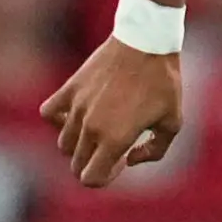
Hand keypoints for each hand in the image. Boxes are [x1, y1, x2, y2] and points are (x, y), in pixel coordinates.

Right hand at [43, 38, 182, 186]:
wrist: (146, 42)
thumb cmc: (163, 83)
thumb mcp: (173, 122)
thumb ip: (155, 151)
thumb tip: (128, 160)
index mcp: (115, 139)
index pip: (91, 178)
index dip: (105, 177)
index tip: (120, 161)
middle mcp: (91, 127)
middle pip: (76, 164)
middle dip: (94, 163)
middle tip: (115, 146)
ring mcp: (76, 108)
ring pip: (63, 144)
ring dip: (79, 145)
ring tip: (101, 129)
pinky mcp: (69, 89)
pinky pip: (48, 114)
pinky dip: (58, 120)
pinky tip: (77, 114)